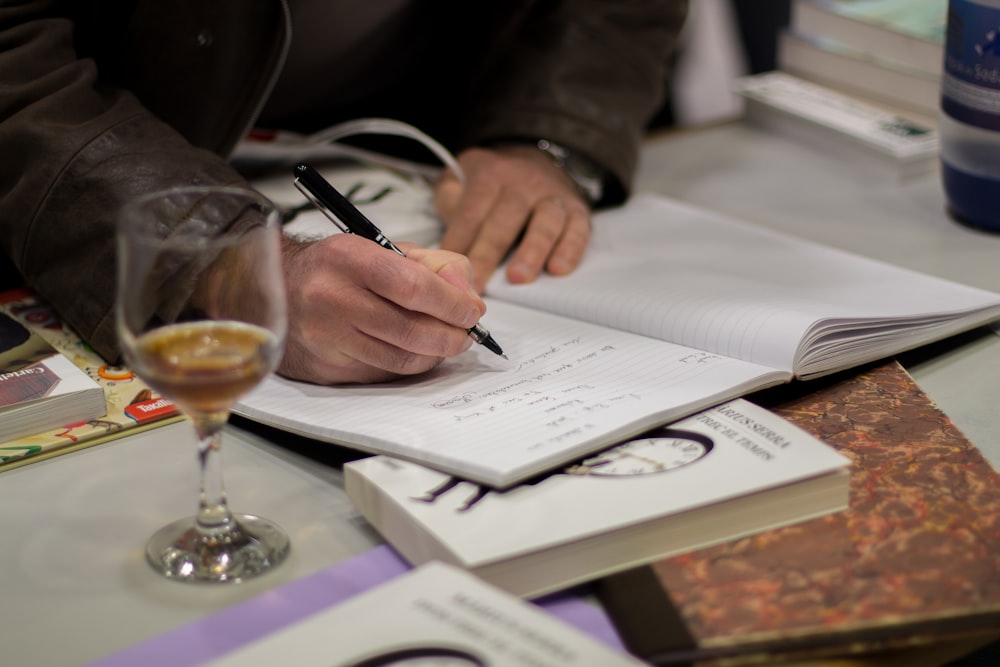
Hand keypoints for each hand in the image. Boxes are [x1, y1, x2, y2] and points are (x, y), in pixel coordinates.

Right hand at [276, 234, 486, 383]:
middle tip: (466, 333)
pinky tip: (418, 352)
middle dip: (450, 335)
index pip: (413, 287)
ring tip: (447, 343)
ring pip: (400, 358)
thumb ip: (436, 265)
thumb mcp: (384, 248)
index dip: (451, 304)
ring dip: (435, 354)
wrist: (276, 289)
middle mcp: (331, 298)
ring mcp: (326, 338)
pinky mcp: (326, 367)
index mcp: (348, 259)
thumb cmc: (338, 268)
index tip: (471, 311)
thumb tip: (468, 296)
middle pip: (410, 329)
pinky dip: (410, 366)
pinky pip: (383, 374)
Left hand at [433, 145, 591, 292]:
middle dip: (489, 255)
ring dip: (532, 251)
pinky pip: (578, 229)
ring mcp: (552, 194)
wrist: (532, 156)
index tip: (449, 276)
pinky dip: (571, 249)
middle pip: (504, 221)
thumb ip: (448, 201)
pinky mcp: (578, 208)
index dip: (459, 245)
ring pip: (545, 221)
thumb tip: (447, 236)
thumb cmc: (490, 181)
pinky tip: (557, 270)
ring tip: (518, 279)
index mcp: (489, 174)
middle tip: (478, 287)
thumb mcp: (459, 176)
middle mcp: (522, 181)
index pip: (471, 213)